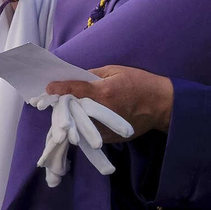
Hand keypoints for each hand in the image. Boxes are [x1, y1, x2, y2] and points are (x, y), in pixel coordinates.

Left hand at [46, 65, 173, 140]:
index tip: (49, 88)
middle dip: (63, 106)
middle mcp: (102, 112)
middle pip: (73, 110)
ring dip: (71, 119)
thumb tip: (77, 79)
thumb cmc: (140, 83)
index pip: (75, 90)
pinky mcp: (110, 138)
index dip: (60, 88)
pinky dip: (83, 127)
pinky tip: (80, 122)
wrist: (161, 105)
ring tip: (65, 112)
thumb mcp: (116, 71)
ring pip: (79, 125)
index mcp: (103, 93)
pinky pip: (90, 133)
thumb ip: (94, 75)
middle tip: (55, 101)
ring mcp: (106, 128)